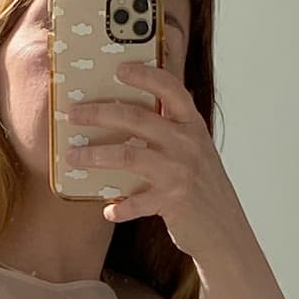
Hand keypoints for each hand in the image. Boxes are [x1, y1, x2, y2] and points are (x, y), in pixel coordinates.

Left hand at [65, 63, 250, 260]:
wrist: (225, 230)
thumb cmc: (203, 189)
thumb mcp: (195, 152)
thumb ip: (172, 133)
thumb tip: (128, 119)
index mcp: (192, 126)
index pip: (170, 89)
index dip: (145, 75)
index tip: (119, 68)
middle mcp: (188, 144)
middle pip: (137, 118)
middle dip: (100, 113)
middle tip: (74, 113)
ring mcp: (180, 172)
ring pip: (128, 156)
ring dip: (95, 156)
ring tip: (72, 156)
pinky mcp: (172, 201)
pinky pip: (135, 202)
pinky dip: (119, 207)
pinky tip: (108, 209)